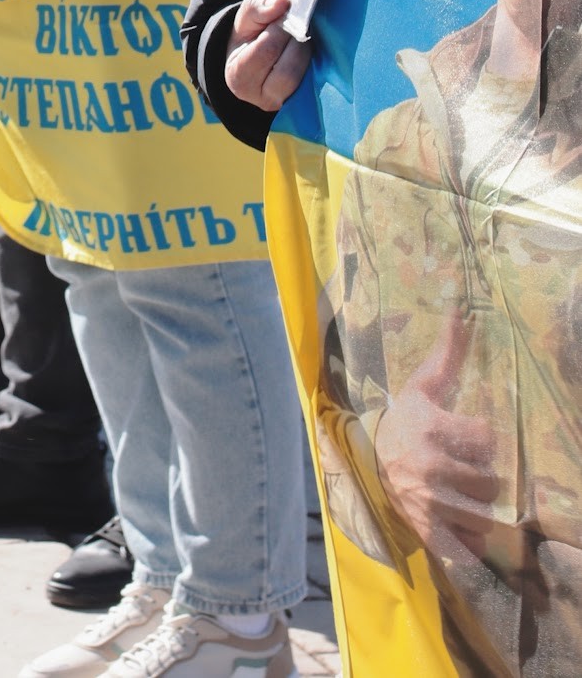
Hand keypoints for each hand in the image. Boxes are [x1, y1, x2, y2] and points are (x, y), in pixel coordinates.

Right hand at [224, 0, 311, 111]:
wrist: (254, 56)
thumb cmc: (250, 34)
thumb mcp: (247, 16)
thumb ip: (260, 6)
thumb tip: (283, 2)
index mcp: (239, 75)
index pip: (266, 51)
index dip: (278, 30)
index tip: (281, 16)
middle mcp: (259, 96)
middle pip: (287, 68)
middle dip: (294, 41)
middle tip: (292, 25)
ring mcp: (281, 103)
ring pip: (301, 77)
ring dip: (304, 52)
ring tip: (298, 38)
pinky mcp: (299, 103)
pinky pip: (312, 84)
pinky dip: (312, 63)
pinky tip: (306, 50)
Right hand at [373, 313, 498, 564]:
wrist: (364, 463)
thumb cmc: (403, 422)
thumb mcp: (422, 387)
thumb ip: (447, 353)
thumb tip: (460, 308)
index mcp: (431, 429)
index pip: (487, 440)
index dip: (479, 440)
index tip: (460, 437)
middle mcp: (430, 466)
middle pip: (491, 481)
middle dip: (480, 477)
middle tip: (458, 468)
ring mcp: (429, 503)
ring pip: (486, 515)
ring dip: (477, 509)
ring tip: (457, 494)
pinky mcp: (427, 533)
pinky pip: (467, 547)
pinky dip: (466, 542)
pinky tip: (453, 523)